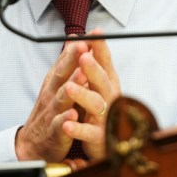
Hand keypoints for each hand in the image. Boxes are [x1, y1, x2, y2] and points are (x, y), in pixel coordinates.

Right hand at [15, 39, 90, 161]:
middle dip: (72, 60)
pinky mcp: (55, 131)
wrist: (33, 143)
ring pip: (61, 97)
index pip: (64, 61)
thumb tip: (75, 37)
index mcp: (55, 82)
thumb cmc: (50, 110)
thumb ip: (67, 62)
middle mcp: (52, 93)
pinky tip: (72, 114)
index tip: (86, 35)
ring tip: (81, 76)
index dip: (75, 48)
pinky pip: (60, 125)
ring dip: (71, 86)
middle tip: (83, 48)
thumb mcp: (57, 83)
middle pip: (61, 74)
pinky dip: (65, 119)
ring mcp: (52, 112)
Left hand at [61, 29, 120, 160]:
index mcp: (108, 83)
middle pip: (103, 81)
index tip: (96, 33)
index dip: (101, 48)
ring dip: (83, 95)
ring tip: (70, 88)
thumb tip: (80, 38)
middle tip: (84, 56)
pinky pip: (88, 133)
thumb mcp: (96, 84)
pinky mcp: (99, 138)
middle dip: (93, 69)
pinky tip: (67, 124)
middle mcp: (110, 98)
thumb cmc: (100, 110)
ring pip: (96, 105)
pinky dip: (78, 129)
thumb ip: (91, 62)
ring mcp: (105, 118)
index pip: (105, 62)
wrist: (104, 143)